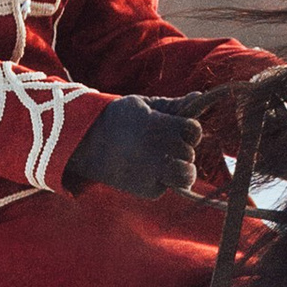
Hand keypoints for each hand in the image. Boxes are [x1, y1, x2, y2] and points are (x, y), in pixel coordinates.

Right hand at [65, 95, 205, 198]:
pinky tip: (145, 172)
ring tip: (164, 163)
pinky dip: (161, 181)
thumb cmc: (121, 120)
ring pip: (187, 175)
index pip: (194, 130)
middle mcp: (163, 151)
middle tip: (159, 146)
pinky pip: (167, 186)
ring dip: (180, 169)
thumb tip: (199, 96)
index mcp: (163, 127)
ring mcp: (156, 173)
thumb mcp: (147, 106)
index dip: (187, 130)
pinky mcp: (148, 190)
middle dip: (180, 149)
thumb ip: (174, 105)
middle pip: (190, 152)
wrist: (87, 143)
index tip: (173, 129)